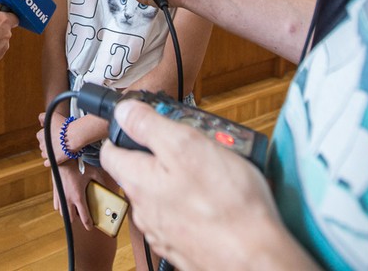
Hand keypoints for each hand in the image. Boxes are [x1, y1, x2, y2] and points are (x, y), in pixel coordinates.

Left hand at [36, 112, 70, 165]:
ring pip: (46, 154)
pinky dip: (51, 161)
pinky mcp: (53, 161)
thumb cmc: (64, 126)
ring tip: (59, 149)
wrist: (73, 136)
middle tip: (58, 141)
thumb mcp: (52, 116)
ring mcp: (47, 153)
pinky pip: (48, 163)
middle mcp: (41, 145)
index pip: (41, 136)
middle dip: (49, 144)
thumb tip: (41, 122)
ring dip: (50, 152)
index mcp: (40, 135)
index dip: (48, 135)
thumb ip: (43, 117)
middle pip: (43, 145)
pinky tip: (55, 158)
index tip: (54, 134)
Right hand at [50, 160, 107, 231]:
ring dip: (68, 213)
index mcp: (78, 197)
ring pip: (63, 213)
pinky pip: (57, 206)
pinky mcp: (56, 193)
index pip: (84, 216)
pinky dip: (61, 207)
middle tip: (81, 217)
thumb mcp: (93, 173)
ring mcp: (61, 197)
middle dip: (77, 220)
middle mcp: (68, 199)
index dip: (88, 224)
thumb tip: (108, 187)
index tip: (90, 227)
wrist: (62, 160)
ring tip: (74, 210)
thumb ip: (101, 181)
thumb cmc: (78, 166)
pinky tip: (65, 203)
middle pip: (71, 218)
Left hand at [99, 101, 317, 269]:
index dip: (124, 131)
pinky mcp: (184, 244)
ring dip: (181, 177)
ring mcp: (164, 230)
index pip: (111, 151)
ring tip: (213, 169)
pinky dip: (194, 202)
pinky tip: (217, 198)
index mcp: (138, 181)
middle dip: (162, 152)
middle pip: (140, 170)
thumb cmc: (226, 205)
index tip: (143, 122)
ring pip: (163, 192)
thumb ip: (148, 126)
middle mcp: (144, 209)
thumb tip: (123, 111)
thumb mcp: (186, 145)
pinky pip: (182, 214)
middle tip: (193, 142)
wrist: (256, 259)